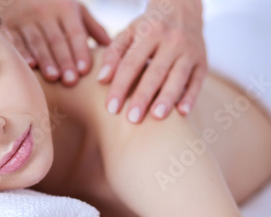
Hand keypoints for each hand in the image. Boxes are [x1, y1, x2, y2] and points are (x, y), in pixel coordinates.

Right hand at [0, 0, 110, 85]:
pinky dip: (23, 53)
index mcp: (65, 8)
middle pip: (57, 40)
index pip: (75, 33)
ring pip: (37, 42)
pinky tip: (30, 66)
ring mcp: (26, 18)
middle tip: (71, 80)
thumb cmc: (55, 6)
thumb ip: (92, 28)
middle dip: (64, 60)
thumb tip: (110, 46)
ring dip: (46, 60)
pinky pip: (17, 40)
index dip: (80, 51)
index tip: (84, 70)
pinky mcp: (10, 25)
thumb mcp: (75, 10)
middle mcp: (45, 12)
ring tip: (53, 77)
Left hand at [98, 0, 206, 122]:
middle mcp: (172, 41)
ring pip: (178, 77)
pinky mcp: (202, 62)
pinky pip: (197, 81)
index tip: (111, 108)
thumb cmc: (148, 28)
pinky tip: (182, 113)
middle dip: (143, 96)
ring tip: (157, 117)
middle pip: (155, 72)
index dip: (120, 86)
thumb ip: (113, 55)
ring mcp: (190, 51)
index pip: (131, 63)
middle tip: (132, 119)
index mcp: (150, 33)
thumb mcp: (128, 33)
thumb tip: (101, 79)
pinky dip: (190, 97)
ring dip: (167, 98)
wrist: (183, 10)